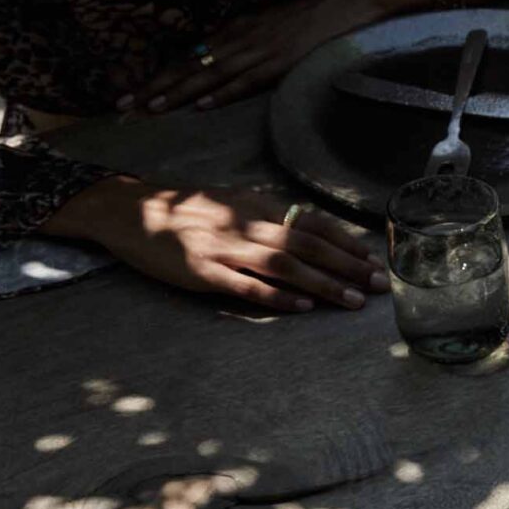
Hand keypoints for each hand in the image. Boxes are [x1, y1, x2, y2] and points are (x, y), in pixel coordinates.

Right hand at [44, 178, 386, 311]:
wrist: (130, 211)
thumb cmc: (186, 210)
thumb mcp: (231, 203)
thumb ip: (267, 217)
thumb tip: (309, 230)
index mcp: (255, 206)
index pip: (311, 222)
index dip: (345, 241)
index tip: (373, 260)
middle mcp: (244, 224)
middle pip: (307, 245)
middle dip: (347, 266)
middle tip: (378, 285)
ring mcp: (223, 248)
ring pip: (284, 266)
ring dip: (323, 284)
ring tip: (353, 301)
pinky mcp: (202, 272)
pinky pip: (245, 285)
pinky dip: (276, 296)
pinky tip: (303, 306)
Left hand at [124, 0, 392, 115]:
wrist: (337, 7)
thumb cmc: (302, 16)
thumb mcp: (261, 22)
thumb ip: (237, 39)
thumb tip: (212, 56)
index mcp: (231, 30)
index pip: (185, 57)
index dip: (157, 77)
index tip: (131, 94)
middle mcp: (236, 40)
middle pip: (187, 67)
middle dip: (153, 88)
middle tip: (123, 106)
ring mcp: (255, 53)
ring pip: (208, 76)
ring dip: (178, 94)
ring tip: (151, 110)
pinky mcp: (276, 64)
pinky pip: (244, 82)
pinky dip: (222, 93)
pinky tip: (201, 105)